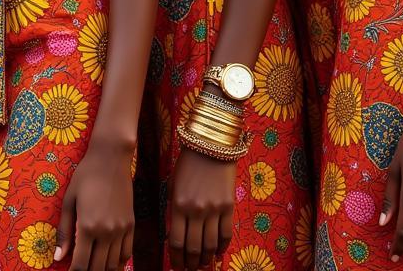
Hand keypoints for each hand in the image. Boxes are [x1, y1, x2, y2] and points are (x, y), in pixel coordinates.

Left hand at [55, 139, 134, 270]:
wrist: (111, 158)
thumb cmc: (85, 175)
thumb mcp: (69, 200)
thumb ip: (65, 231)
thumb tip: (58, 257)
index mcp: (88, 227)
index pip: (81, 265)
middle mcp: (107, 232)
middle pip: (98, 268)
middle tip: (80, 269)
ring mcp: (121, 230)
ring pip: (114, 265)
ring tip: (93, 267)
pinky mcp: (131, 225)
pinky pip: (127, 253)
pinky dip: (119, 263)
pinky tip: (111, 264)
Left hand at [167, 149, 235, 269]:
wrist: (210, 146)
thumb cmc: (187, 164)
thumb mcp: (174, 185)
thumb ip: (174, 209)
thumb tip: (175, 234)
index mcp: (178, 204)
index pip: (176, 241)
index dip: (176, 258)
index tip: (176, 266)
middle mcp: (196, 210)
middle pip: (193, 248)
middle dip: (191, 263)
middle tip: (189, 269)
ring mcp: (214, 209)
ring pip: (210, 245)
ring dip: (206, 259)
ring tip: (202, 265)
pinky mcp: (228, 207)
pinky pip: (226, 235)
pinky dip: (221, 248)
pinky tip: (217, 253)